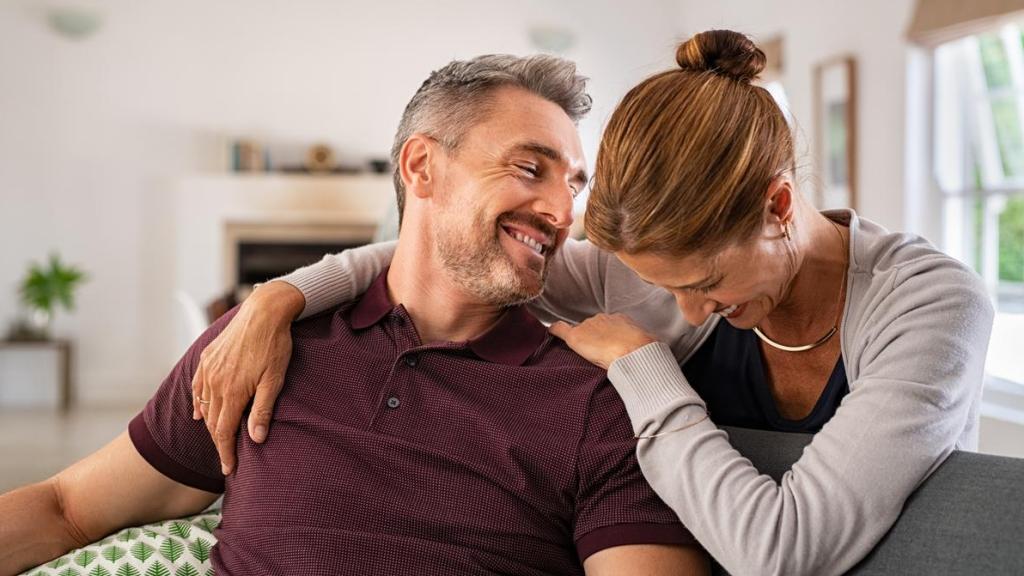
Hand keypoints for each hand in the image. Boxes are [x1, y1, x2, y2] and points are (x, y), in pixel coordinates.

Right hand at [192, 281, 302, 474]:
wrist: (263, 311)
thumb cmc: (274, 345)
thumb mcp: (274, 380)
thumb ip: (262, 410)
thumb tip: (256, 439)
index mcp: (232, 392)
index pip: (224, 431)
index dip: (226, 453)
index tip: (229, 469)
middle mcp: (215, 383)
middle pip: (213, 422)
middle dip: (219, 443)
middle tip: (226, 459)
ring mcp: (209, 370)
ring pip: (204, 405)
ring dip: (210, 424)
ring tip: (217, 439)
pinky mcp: (208, 358)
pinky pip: (198, 386)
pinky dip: (198, 402)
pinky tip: (200, 411)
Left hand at [548, 313, 657, 369]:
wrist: (634, 352)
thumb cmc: (645, 352)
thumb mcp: (648, 345)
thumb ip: (642, 345)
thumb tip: (651, 354)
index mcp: (620, 319)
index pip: (608, 326)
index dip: (607, 338)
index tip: (609, 347)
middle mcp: (602, 318)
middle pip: (593, 328)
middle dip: (594, 340)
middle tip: (600, 355)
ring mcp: (588, 326)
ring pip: (581, 333)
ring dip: (583, 343)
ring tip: (588, 357)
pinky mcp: (576, 336)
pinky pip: (561, 329)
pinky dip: (554, 330)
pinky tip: (549, 332)